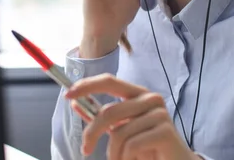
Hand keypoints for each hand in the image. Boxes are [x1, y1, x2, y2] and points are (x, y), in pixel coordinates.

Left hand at [65, 74, 197, 159]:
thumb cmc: (146, 146)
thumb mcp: (121, 129)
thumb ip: (101, 117)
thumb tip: (76, 103)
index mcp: (138, 93)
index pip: (110, 81)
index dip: (87, 85)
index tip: (68, 94)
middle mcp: (150, 99)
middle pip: (109, 111)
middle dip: (92, 133)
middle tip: (85, 150)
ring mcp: (159, 114)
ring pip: (118, 134)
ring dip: (114, 154)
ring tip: (122, 159)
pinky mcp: (165, 132)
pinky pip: (131, 146)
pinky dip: (126, 159)